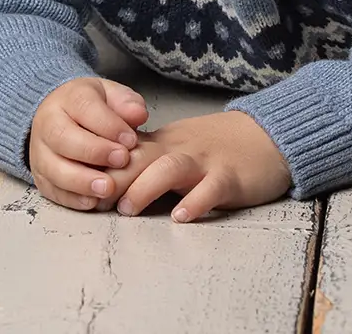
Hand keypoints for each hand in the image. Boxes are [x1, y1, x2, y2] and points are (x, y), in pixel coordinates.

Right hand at [27, 77, 150, 211]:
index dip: (109, 125)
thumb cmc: (93, 107)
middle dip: (94, 152)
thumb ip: (127, 103)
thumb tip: (138, 115)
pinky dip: (71, 198)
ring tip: (107, 188)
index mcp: (68, 98)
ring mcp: (39, 152)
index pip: (85, 108)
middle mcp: (47, 124)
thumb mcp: (112, 95)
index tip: (131, 140)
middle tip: (121, 161)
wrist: (60, 116)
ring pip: (53, 168)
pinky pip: (50, 189)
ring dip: (81, 181)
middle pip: (63, 138)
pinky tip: (91, 202)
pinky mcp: (40, 175)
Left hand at [108, 110, 292, 221]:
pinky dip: (195, 201)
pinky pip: (212, 188)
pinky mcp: (231, 176)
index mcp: (165, 144)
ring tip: (127, 209)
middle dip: (112, 178)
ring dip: (144, 187)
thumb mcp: (181, 147)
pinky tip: (182, 217)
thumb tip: (108, 184)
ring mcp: (207, 162)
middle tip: (93, 202)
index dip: (100, 171)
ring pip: (169, 168)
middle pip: (140, 157)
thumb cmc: (222, 147)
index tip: (79, 191)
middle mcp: (181, 149)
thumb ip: (149, 161)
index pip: (124, 152)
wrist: (272, 134)